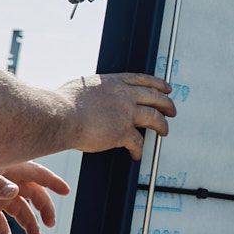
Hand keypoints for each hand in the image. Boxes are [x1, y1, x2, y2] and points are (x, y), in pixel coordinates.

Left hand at [0, 161, 69, 233]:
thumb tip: (13, 192)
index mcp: (6, 169)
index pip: (35, 173)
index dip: (51, 181)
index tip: (65, 190)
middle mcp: (4, 183)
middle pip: (32, 195)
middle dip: (43, 208)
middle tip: (50, 223)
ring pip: (19, 213)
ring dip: (28, 226)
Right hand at [58, 73, 174, 160]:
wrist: (61, 115)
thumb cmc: (64, 102)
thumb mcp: (83, 86)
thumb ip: (95, 90)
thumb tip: (92, 94)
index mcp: (114, 81)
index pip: (143, 80)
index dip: (158, 84)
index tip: (165, 88)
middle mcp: (124, 95)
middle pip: (155, 97)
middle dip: (167, 104)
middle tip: (172, 111)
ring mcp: (125, 113)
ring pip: (154, 117)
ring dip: (162, 126)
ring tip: (164, 131)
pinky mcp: (122, 132)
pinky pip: (138, 142)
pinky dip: (139, 150)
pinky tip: (137, 154)